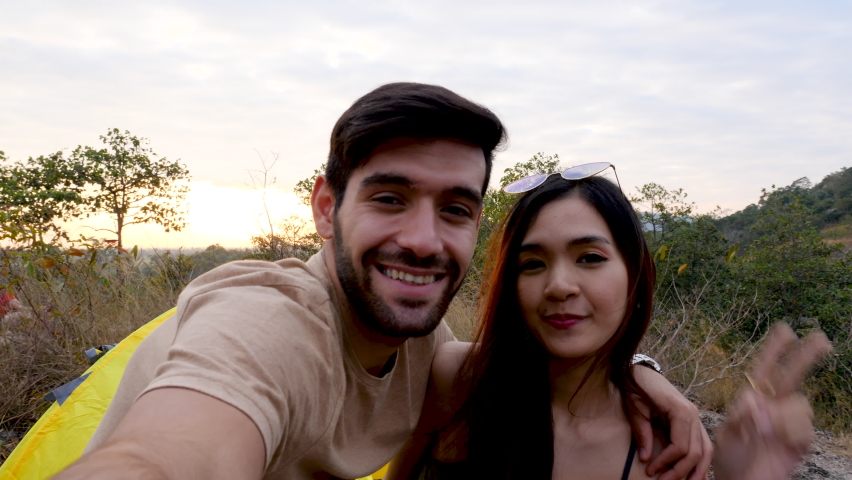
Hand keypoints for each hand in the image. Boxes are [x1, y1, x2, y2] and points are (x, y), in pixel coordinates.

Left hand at [631, 367, 712, 479]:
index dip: (666, 461)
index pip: (680, 446)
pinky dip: (702, 460)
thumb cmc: (637, 387)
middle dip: (680, 471)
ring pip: (705, 450)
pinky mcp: (693, 421)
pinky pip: (704, 444)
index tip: (651, 471)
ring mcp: (696, 418)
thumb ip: (642, 432)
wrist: (642, 371)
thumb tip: (646, 458)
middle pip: (694, 452)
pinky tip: (697, 473)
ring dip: (698, 470)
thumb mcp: (635, 408)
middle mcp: (693, 415)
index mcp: (680, 411)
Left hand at [713, 323, 831, 479]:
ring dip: (782, 415)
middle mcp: (774, 407)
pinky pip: (804, 426)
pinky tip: (777, 440)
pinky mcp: (800, 441)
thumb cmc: (729, 460)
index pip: (764, 369)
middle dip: (806, 357)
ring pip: (799, 403)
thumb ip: (738, 417)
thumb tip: (756, 402)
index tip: (785, 329)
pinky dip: (790, 431)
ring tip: (763, 432)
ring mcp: (788, 423)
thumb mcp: (725, 435)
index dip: (774, 349)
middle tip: (821, 339)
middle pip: (793, 376)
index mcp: (752, 400)